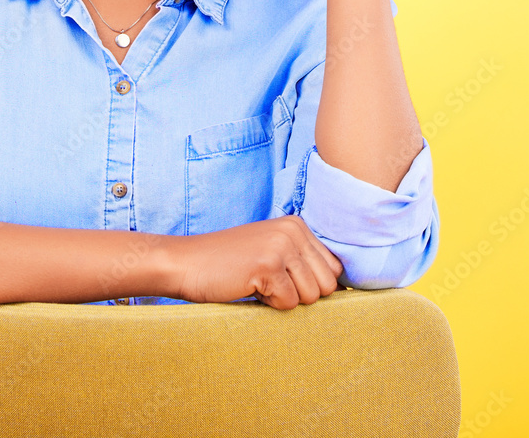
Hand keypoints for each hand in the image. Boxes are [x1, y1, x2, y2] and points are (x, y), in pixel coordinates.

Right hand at [173, 215, 343, 309]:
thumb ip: (303, 260)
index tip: (283, 280)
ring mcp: (280, 246)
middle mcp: (292, 230)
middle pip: (327, 286)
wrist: (186, 262)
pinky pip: (289, 304)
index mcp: (297, 224)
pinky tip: (248, 286)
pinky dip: (269, 305)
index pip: (334, 269)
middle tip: (267, 282)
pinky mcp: (268, 265)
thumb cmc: (229, 263)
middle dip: (300, 295)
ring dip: (284, 300)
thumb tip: (342, 287)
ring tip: (257, 282)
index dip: (311, 284)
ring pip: (312, 297)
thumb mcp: (271, 250)